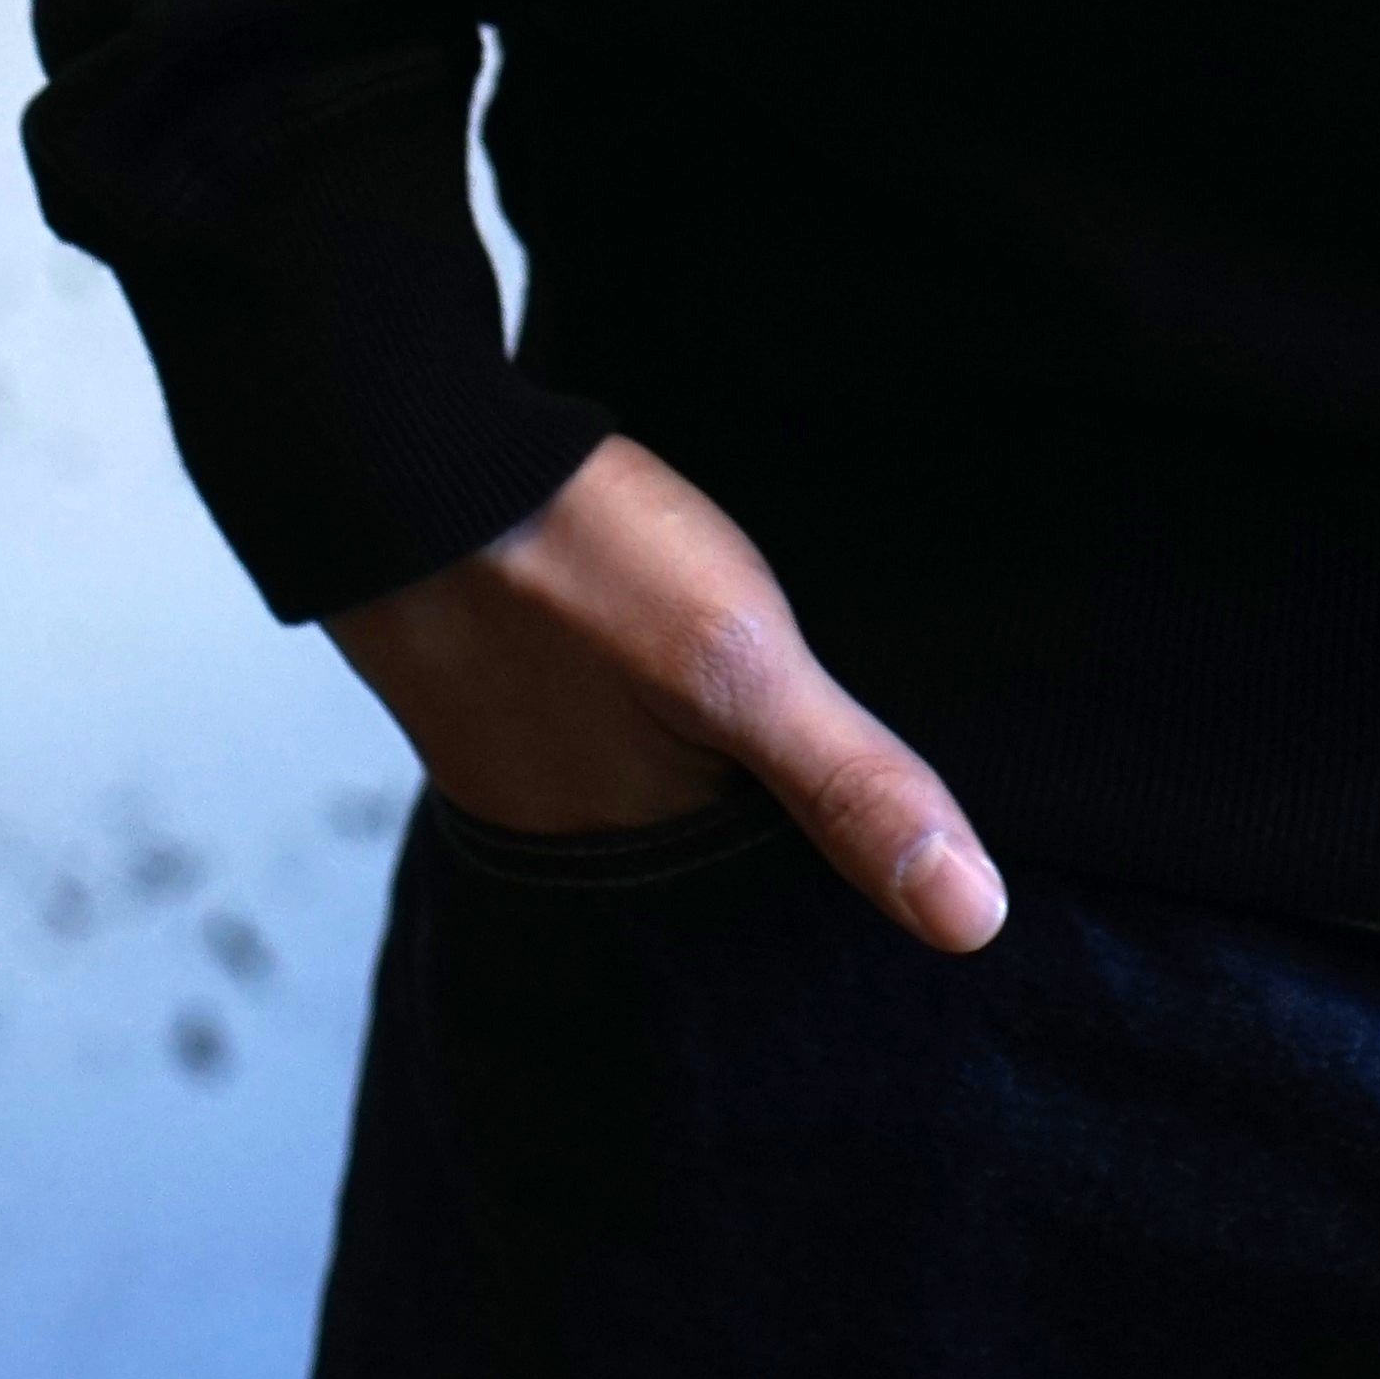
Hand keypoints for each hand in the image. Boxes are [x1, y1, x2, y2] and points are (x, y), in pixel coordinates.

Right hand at [327, 432, 1008, 952]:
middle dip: (797, 834)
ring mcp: (540, 754)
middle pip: (721, 854)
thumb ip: (851, 786)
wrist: (405, 457)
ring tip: (814, 733)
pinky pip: (620, 722)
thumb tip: (973, 921)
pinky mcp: (519, 682)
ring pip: (671, 785)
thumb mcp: (743, 669)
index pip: (775, 918)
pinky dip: (670, 707)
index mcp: (635, 861)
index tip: (952, 887)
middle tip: (900, 796)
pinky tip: (700, 665)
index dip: (855, 900)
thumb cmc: (568, 562)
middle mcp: (580, 831)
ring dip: (732, 767)